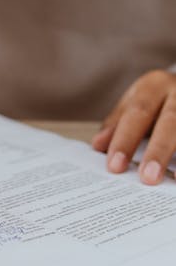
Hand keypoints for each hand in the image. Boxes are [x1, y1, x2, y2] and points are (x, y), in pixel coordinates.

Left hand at [92, 69, 175, 184]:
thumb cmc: (158, 99)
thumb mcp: (136, 103)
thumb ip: (118, 123)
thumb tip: (98, 146)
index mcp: (153, 85)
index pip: (137, 113)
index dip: (126, 140)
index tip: (115, 166)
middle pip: (169, 122)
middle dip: (157, 151)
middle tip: (147, 178)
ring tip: (175, 180)